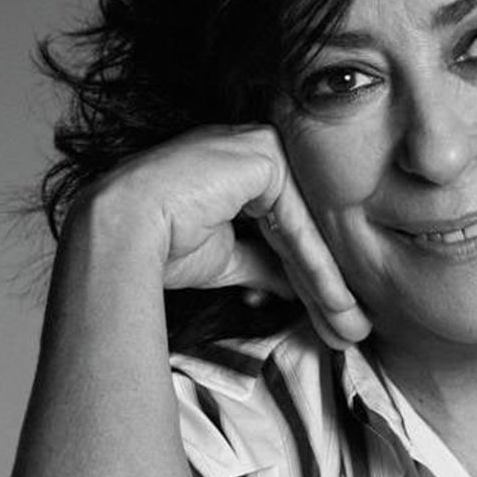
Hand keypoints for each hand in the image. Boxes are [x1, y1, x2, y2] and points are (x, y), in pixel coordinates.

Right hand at [76, 125, 370, 348]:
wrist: (124, 234)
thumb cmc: (163, 244)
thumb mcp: (229, 259)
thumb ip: (268, 264)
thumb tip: (299, 286)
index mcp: (247, 169)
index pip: (293, 226)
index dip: (313, 275)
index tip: (336, 317)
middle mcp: (257, 151)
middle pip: (306, 228)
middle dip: (329, 285)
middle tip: (352, 329)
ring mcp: (262, 146)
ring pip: (307, 229)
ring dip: (329, 283)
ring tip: (350, 326)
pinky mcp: (263, 154)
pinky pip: (298, 222)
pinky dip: (316, 266)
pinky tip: (335, 302)